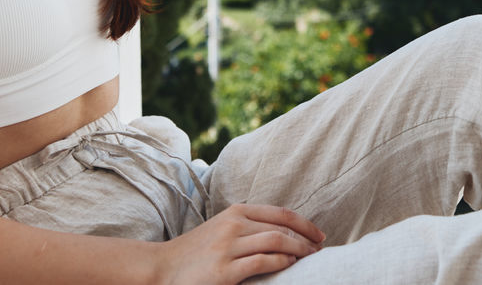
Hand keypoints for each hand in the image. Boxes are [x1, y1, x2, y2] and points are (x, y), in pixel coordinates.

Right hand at [152, 204, 325, 284]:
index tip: (319, 235)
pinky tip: (290, 266)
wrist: (161, 268)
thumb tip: (281, 233)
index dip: (304, 223)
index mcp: (235, 212)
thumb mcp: (221, 228)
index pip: (280, 213)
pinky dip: (281, 263)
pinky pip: (262, 262)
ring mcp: (228, 247)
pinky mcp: (224, 270)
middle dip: (306, 239)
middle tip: (319, 250)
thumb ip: (246, 226)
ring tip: (310, 260)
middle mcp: (234, 225)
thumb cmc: (195, 252)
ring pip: (276, 241)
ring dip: (299, 251)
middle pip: (282, 227)